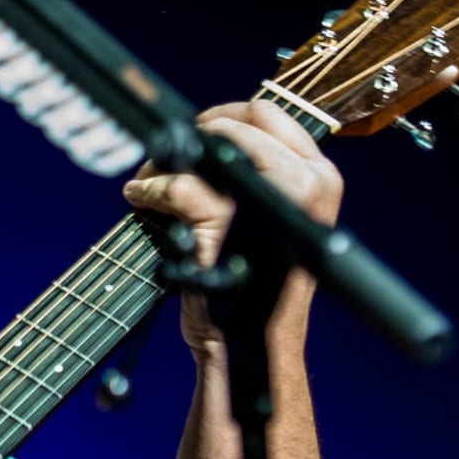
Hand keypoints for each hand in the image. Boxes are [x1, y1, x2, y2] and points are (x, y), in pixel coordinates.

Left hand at [121, 101, 342, 351]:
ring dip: (162, 161)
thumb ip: (253, 177)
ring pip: (204, 147)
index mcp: (319, 176)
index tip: (191, 135)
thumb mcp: (269, 219)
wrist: (250, 345)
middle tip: (162, 157)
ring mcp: (267, 198)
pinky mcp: (225, 221)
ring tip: (147, 182)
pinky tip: (139, 199)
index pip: (267, 113)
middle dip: (190, 133)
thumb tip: (201, 135)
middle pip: (235, 121)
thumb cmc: (254, 287)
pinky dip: (149, 189)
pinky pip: (176, 185)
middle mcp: (304, 180)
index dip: (220, 117)